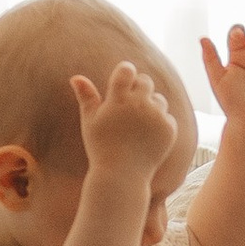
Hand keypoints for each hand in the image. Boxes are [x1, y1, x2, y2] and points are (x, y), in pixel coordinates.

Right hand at [74, 63, 181, 182]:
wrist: (122, 175)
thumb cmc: (101, 148)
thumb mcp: (90, 122)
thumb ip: (86, 97)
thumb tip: (76, 77)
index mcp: (118, 99)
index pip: (127, 70)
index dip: (125, 73)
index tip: (122, 81)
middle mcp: (139, 104)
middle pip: (145, 81)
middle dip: (139, 88)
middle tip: (130, 104)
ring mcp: (156, 116)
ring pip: (159, 99)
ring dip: (151, 105)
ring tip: (138, 123)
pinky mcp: (169, 129)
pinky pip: (167, 117)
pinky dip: (160, 123)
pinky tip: (147, 136)